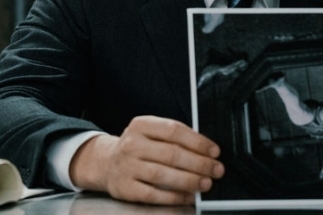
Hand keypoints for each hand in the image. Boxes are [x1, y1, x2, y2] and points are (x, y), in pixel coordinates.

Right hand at [69, 115, 223, 204]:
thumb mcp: (150, 133)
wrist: (106, 163)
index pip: (174, 130)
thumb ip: (173, 137)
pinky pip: (154, 194)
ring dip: (189, 180)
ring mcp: (127, 166)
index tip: (214, 151)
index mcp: (140, 125)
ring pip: (163, 174)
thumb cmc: (137, 148)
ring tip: (206, 183)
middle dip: (199, 163)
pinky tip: (188, 196)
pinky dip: (175, 196)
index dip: (198, 141)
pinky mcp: (126, 188)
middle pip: (171, 153)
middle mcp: (132, 144)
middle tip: (216, 169)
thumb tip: (206, 151)